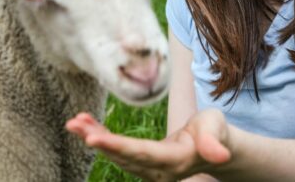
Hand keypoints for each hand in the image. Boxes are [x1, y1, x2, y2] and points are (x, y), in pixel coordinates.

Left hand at [66, 109, 231, 180]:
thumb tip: (220, 156)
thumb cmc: (214, 131)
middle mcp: (158, 171)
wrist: (213, 147)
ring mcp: (148, 170)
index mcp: (174, 161)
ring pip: (116, 154)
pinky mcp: (142, 164)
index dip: (116, 145)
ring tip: (74, 122)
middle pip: (123, 155)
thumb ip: (213, 141)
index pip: (140, 153)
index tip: (92, 137)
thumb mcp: (216, 128)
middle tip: (74, 125)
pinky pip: (117, 151)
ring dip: (94, 137)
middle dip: (97, 140)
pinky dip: (100, 138)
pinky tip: (84, 125)